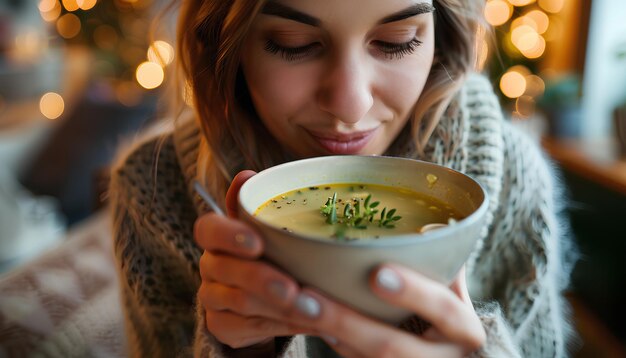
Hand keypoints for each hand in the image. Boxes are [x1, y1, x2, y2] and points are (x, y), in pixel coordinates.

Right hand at [194, 170, 312, 349]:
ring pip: (239, 302)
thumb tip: (249, 174)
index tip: (257, 243)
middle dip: (261, 279)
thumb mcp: (275, 230)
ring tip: (313, 311)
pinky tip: (305, 323)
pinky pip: (244, 327)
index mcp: (219, 236)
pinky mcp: (221, 325)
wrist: (270, 300)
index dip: (229, 235)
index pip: (208, 229)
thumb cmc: (275, 254)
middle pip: (225, 269)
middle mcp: (211, 264)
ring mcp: (213, 297)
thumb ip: (262, 205)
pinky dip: (278, 326)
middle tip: (293, 289)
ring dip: (277, 306)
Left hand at [288, 265, 485, 357]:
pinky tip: (312, 323)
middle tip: (306, 297)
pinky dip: (334, 342)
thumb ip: (444, 264)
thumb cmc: (448, 317)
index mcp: (465, 331)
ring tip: (298, 307)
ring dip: (330, 332)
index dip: (413, 292)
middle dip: (346, 322)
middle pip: (391, 347)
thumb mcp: (455, 292)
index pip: (443, 310)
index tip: (376, 274)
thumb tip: (430, 226)